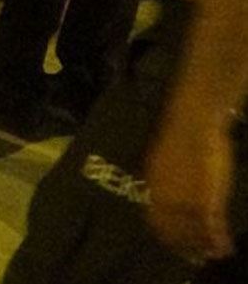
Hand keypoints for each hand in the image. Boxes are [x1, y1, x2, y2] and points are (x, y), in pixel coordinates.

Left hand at [145, 109, 237, 261]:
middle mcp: (165, 198)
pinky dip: (219, 240)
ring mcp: (186, 200)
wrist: (193, 124)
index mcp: (153, 188)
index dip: (166, 236)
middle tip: (198, 256)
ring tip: (214, 254)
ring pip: (194, 233)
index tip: (176, 245)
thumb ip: (165, 182)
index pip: (156, 221)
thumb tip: (167, 196)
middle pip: (174, 232)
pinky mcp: (207, 200)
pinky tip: (225, 246)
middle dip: (186, 247)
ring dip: (205, 247)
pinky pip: (212, 227)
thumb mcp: (164, 162)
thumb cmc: (181, 138)